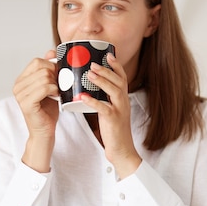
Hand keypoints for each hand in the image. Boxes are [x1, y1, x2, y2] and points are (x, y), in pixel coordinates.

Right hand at [13, 50, 58, 171]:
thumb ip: (48, 69)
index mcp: (21, 80)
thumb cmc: (48, 110)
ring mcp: (20, 95)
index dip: (51, 66)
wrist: (44, 132)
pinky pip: (44, 88)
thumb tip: (52, 50)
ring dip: (56, 84)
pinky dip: (54, 90)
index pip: (37, 61)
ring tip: (58, 93)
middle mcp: (17, 86)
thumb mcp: (50, 86)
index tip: (58, 77)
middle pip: (41, 67)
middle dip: (55, 75)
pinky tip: (56, 97)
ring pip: (44, 77)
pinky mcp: (26, 103)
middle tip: (60, 86)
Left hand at [81, 53, 141, 177]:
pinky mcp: (114, 121)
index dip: (116, 66)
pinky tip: (83, 97)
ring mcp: (120, 111)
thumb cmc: (114, 130)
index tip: (108, 55)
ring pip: (114, 91)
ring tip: (89, 74)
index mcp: (122, 99)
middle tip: (93, 63)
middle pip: (118, 81)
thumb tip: (89, 89)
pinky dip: (93, 102)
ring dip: (102, 81)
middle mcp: (123, 102)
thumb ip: (104, 99)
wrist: (122, 150)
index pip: (122, 78)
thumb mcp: (111, 111)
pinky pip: (104, 109)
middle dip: (107, 70)